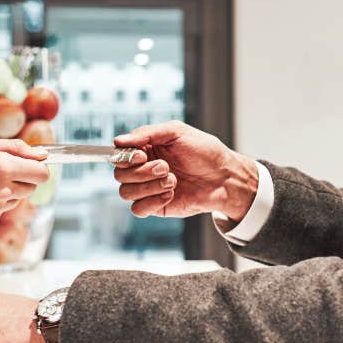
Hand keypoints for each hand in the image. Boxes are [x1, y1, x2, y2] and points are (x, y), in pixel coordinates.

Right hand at [0, 138, 49, 228]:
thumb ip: (17, 149)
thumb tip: (42, 155)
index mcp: (3, 168)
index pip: (42, 174)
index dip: (39, 168)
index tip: (32, 165)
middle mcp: (1, 191)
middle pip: (31, 188)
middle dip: (22, 178)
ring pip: (15, 201)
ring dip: (7, 192)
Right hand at [113, 121, 258, 221]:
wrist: (224, 177)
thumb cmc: (205, 152)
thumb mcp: (177, 132)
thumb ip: (147, 133)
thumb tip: (118, 140)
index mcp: (147, 148)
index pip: (119, 154)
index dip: (126, 156)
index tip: (142, 154)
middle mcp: (144, 168)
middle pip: (120, 174)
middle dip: (142, 172)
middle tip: (166, 167)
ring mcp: (149, 188)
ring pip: (125, 192)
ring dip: (149, 186)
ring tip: (173, 180)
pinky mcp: (156, 206)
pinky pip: (138, 209)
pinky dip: (153, 201)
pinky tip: (171, 193)